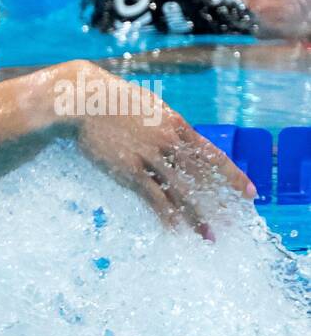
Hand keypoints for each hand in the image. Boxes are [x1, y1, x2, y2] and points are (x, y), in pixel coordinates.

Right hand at [57, 61, 255, 237]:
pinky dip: (167, 215)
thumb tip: (173, 133)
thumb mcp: (149, 106)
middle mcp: (170, 142)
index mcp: (177, 125)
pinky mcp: (130, 169)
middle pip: (202, 178)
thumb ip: (164, 123)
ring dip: (196, 216)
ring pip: (181, 191)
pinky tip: (176, 229)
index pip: (213, 156)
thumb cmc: (113, 100)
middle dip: (219, 203)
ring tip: (208, 235)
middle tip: (232, 224)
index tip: (250, 192)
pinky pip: (154, 196)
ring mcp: (150, 156)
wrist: (86, 99)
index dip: (233, 176)